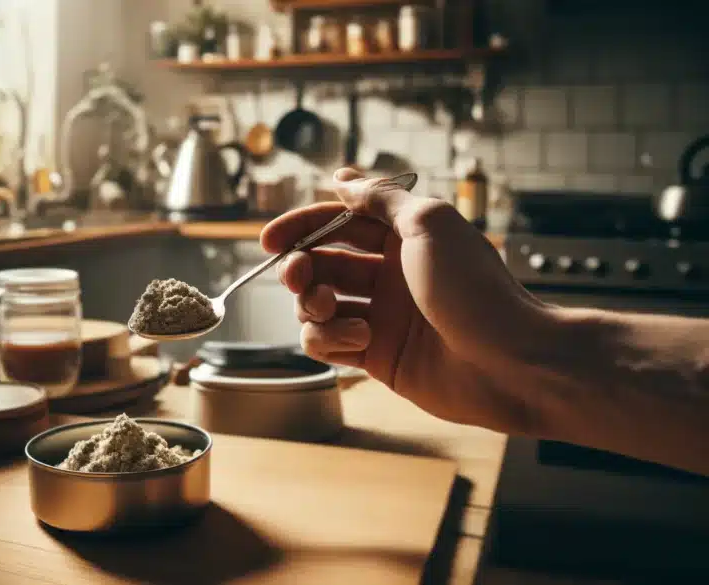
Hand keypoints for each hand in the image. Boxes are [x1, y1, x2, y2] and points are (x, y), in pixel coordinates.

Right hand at [261, 168, 553, 432]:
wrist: (510, 363)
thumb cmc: (475, 290)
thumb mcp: (428, 224)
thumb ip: (380, 199)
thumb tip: (341, 178)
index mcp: (401, 238)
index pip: (337, 224)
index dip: (300, 228)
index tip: (269, 240)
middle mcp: (388, 275)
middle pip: (319, 265)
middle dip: (299, 269)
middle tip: (297, 278)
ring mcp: (381, 317)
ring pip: (316, 307)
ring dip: (312, 308)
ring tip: (334, 313)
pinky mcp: (377, 357)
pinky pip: (328, 344)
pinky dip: (329, 341)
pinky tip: (357, 341)